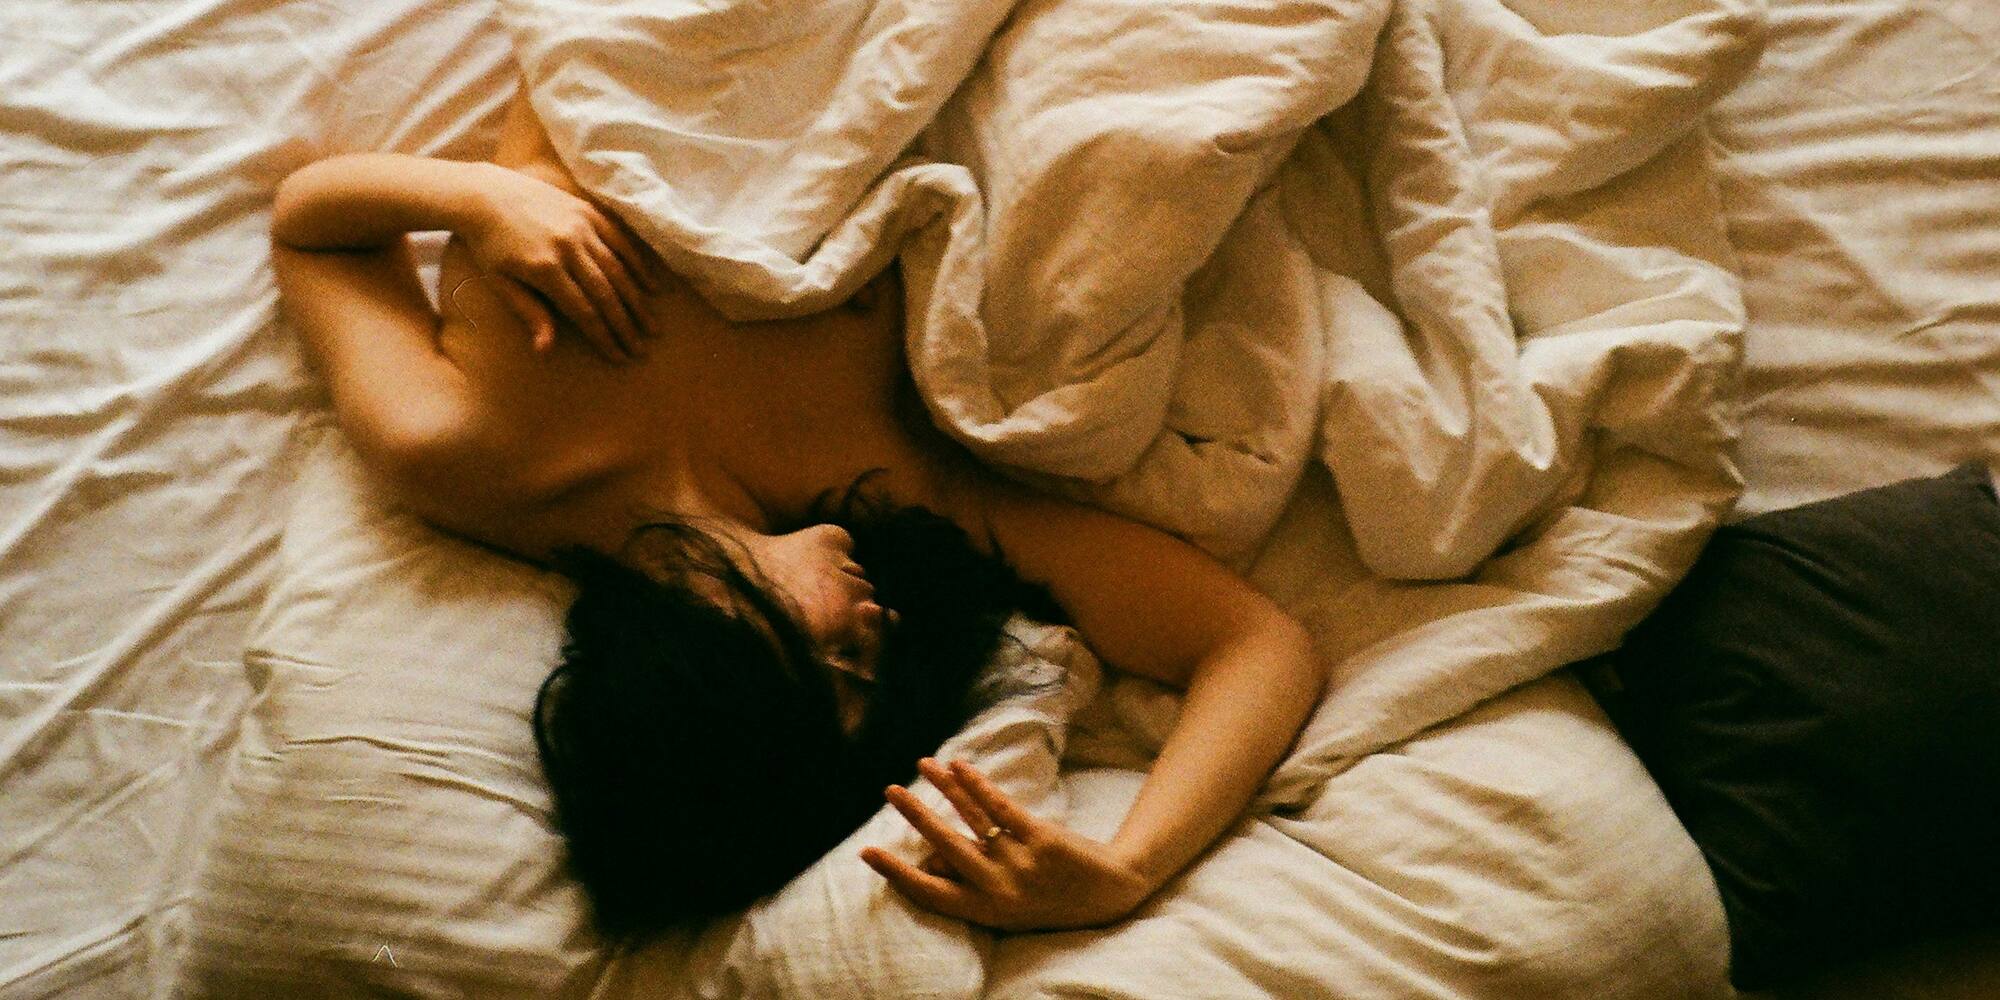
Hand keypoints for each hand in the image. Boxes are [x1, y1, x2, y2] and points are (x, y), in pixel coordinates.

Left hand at [454, 163, 656, 362]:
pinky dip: (637, 264)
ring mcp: (580, 226)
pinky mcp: (587, 211)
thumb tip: (546, 351)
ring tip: (652, 325)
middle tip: (641, 349)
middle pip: (606, 294)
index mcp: (544, 269)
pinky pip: (620, 241)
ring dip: (638, 301)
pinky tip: (651, 285)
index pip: (583, 311)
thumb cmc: (488, 245)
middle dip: (626, 325)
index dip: (603, 337)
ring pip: (618, 269)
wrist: (483, 194)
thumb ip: (529, 313)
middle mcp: (568, 247)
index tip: (619, 357)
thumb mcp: (501, 282)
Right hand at [860, 758, 1158, 931]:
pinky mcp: (1040, 837)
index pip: (930, 893)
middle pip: (945, 847)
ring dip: (942, 788)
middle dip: (915, 817)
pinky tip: (958, 765)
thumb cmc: (1048, 898)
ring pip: (971, 819)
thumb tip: (930, 855)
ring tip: (921, 766)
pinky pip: (1000, 806)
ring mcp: (1019, 862)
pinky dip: (976, 784)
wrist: (1108, 893)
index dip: (897, 873)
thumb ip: (972, 882)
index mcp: (985, 911)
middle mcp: (998, 889)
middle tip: (889, 791)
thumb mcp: (1007, 905)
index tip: (868, 852)